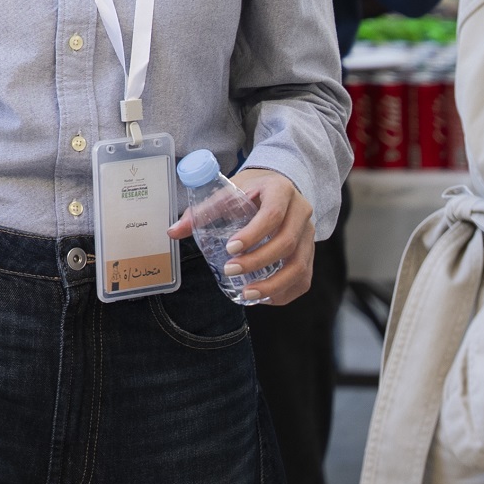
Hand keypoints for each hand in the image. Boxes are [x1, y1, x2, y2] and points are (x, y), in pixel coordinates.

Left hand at [169, 168, 314, 304]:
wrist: (279, 186)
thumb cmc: (252, 189)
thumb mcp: (229, 191)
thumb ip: (203, 210)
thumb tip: (174, 231)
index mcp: (281, 191)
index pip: (273, 215)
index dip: (253, 234)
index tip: (231, 248)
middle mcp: (301, 212)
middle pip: (287, 243)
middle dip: (257, 261)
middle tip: (230, 270)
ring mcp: (309, 234)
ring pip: (299, 265)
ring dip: (273, 284)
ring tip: (247, 294)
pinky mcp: (309, 252)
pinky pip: (303, 278)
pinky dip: (284, 292)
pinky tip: (264, 297)